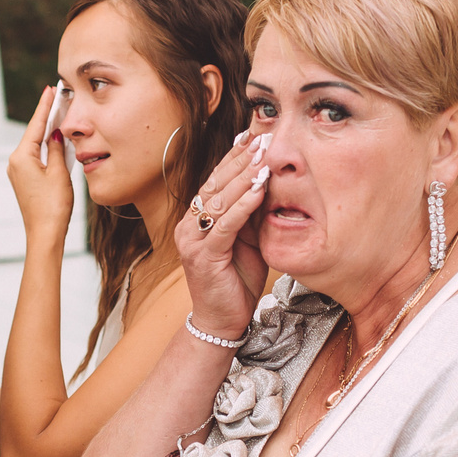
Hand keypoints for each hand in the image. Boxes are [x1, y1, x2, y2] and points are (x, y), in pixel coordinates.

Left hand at [6, 85, 75, 243]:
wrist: (44, 234)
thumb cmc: (53, 206)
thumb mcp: (60, 173)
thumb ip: (58, 149)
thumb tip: (56, 134)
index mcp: (21, 157)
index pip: (36, 125)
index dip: (45, 106)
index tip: (50, 90)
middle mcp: (15, 162)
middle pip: (34, 133)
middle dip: (46, 117)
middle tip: (57, 98)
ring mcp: (18, 172)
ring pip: (35, 145)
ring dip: (47, 132)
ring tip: (59, 115)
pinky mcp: (24, 181)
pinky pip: (36, 157)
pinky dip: (46, 147)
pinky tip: (56, 140)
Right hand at [172, 131, 269, 339]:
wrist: (222, 321)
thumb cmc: (236, 281)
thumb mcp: (247, 240)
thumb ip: (250, 213)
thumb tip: (268, 180)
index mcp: (197, 219)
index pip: (216, 180)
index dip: (234, 157)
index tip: (253, 135)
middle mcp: (189, 225)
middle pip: (215, 184)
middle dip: (240, 159)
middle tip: (262, 138)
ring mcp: (192, 240)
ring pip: (219, 200)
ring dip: (244, 177)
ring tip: (264, 157)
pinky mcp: (203, 256)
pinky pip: (225, 225)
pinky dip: (243, 205)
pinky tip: (259, 189)